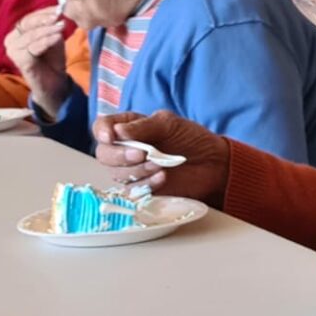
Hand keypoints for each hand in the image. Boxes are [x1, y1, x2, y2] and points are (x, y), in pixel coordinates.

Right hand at [3, 7, 69, 112]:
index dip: (43, 13)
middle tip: (59, 15)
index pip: (28, 18)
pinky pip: (34, 47)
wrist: (55, 84)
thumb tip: (57, 10)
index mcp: (16, 33)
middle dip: (45, 19)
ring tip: (62, 25)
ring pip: (32, 35)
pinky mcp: (19, 60)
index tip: (58, 8)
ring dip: (48, 30)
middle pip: (27, 24)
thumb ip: (52, 25)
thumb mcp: (53, 38)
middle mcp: (11, 41)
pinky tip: (58, 37)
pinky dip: (47, 41)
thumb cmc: (53, 60)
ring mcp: (13, 51)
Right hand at [92, 111, 230, 207]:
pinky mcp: (142, 188)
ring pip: (117, 174)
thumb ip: (143, 126)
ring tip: (161, 164)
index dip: (102, 132)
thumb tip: (117, 131)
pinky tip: (164, 177)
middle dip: (121, 155)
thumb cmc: (191, 138)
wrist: (213, 163)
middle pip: (104, 154)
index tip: (111, 136)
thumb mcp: (169, 124)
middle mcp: (124, 149)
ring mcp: (131, 170)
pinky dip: (147, 183)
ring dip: (137, 170)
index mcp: (127, 128)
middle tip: (143, 153)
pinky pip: (132, 191)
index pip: (102, 127)